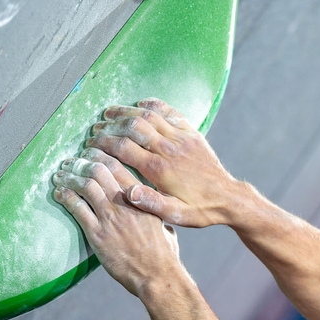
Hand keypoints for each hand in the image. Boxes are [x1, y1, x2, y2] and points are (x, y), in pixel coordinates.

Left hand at [52, 148, 181, 296]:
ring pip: (85, 186)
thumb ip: (154, 212)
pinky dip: (65, 197)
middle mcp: (125, 203)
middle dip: (82, 162)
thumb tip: (153, 209)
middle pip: (99, 170)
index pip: (119, 166)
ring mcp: (110, 218)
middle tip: (72, 161)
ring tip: (60, 174)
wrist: (157, 275)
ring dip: (69, 176)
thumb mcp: (165, 224)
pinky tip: (58, 192)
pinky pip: (77, 208)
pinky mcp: (97, 234)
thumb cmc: (165, 254)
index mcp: (142, 198)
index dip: (101, 155)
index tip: (91, 152)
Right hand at [85, 98, 238, 227]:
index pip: (123, 148)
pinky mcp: (192, 133)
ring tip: (109, 113)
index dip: (103, 143)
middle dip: (110, 126)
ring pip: (149, 116)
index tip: (90, 144)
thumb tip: (128, 192)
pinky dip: (154, 105)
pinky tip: (141, 104)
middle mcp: (169, 149)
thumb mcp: (174, 215)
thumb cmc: (200, 209)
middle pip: (133, 127)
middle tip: (96, 128)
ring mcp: (182, 138)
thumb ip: (150, 203)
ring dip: (127, 112)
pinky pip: (171, 112)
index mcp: (160, 170)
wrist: (229, 198)